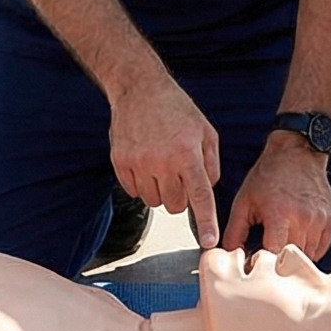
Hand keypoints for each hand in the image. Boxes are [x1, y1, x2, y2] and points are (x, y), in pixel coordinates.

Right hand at [109, 72, 220, 248]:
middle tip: (178, 174)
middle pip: (175, 205)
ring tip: (161, 166)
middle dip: (181, 197)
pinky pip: (133, 192)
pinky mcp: (120, 162)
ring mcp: (138, 162)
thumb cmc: (176, 109)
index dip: (206, 221)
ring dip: (160, 192)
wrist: (139, 88)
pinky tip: (144, 162)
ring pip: (154, 202)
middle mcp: (162, 160)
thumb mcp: (205, 131)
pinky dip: (141, 184)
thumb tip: (206, 192)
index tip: (208, 241)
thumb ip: (211, 164)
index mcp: (187, 152)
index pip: (199, 195)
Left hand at [223, 130, 330, 258]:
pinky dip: (308, 250)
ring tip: (281, 246)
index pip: (273, 256)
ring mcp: (319, 221)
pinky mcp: (330, 221)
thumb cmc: (268, 175)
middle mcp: (303, 219)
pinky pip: (320, 249)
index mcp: (280, 214)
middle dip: (277, 265)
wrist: (296, 152)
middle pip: (292, 260)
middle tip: (266, 258)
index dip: (262, 265)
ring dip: (293, 258)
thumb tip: (229, 256)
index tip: (254, 265)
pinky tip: (295, 239)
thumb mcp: (244, 201)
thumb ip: (235, 231)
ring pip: (308, 257)